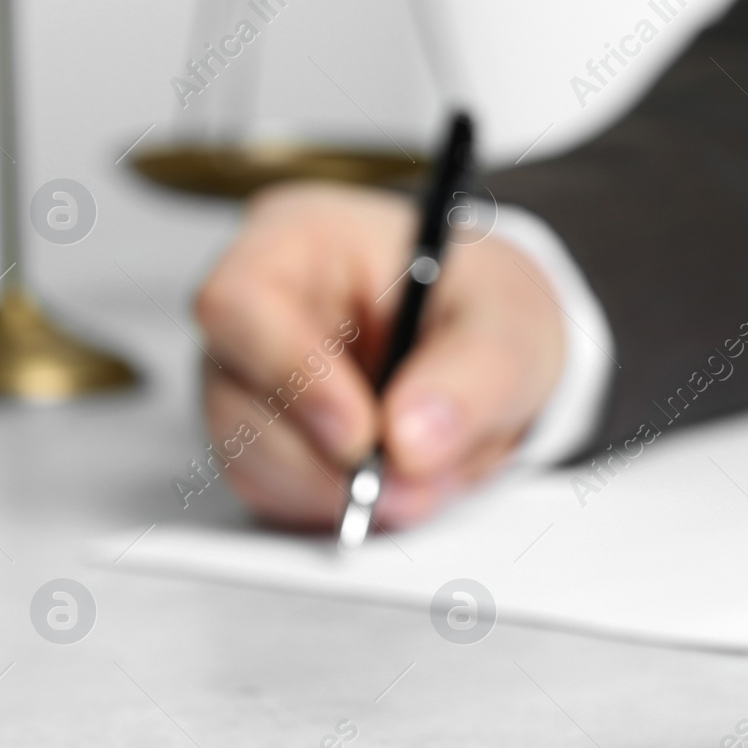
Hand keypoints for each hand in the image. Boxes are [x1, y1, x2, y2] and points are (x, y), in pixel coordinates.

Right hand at [193, 182, 564, 529]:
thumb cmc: (485, 308)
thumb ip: (474, 377)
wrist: (490, 354)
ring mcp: (250, 383)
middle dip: (328, 459)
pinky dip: (343, 507)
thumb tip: (410, 443)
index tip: (361, 435)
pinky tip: (400, 480)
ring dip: (341, 490)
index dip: (291, 375)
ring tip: (425, 475)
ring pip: (252, 460)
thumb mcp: (512, 324)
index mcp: (299, 240)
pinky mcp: (263, 444)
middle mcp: (256, 312)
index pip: (240, 301)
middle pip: (235, 397)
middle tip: (409, 483)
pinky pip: (278, 495)